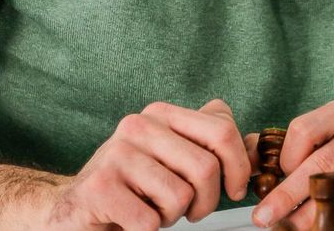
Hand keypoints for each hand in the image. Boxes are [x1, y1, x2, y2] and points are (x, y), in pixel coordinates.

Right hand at [41, 99, 250, 229]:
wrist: (75, 211)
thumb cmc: (134, 188)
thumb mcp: (176, 159)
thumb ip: (214, 146)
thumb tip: (258, 145)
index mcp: (161, 114)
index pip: (222, 131)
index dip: (240, 166)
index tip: (235, 189)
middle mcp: (138, 126)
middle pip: (206, 168)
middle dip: (207, 202)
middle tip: (192, 212)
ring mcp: (116, 154)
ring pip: (180, 196)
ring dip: (173, 216)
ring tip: (154, 211)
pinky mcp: (99, 187)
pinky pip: (150, 220)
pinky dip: (149, 230)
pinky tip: (132, 220)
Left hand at [254, 97, 333, 230]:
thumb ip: (306, 144)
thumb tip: (258, 163)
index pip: (305, 130)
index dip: (285, 158)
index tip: (276, 178)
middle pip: (321, 164)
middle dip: (286, 195)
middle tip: (265, 216)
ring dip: (309, 217)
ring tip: (290, 228)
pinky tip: (326, 230)